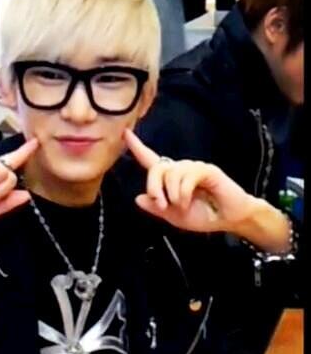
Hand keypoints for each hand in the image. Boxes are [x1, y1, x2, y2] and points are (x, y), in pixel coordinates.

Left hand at [124, 130, 254, 233]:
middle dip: (153, 187)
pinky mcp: (206, 170)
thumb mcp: (175, 217)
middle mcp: (180, 169)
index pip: (151, 159)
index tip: (124, 133)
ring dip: (172, 194)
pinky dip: (183, 192)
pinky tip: (188, 202)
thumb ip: (156, 208)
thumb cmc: (204, 216)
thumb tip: (138, 198)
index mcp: (171, 178)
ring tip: (181, 206)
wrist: (229, 219)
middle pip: (156, 167)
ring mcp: (193, 167)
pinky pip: (187, 176)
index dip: (137, 147)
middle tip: (161, 205)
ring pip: (171, 173)